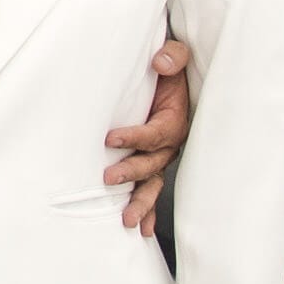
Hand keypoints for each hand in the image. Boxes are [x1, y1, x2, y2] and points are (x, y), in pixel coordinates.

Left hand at [102, 39, 190, 236]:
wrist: (171, 73)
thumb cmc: (169, 67)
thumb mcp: (176, 56)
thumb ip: (173, 56)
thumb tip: (160, 64)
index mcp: (176, 118)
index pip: (156, 132)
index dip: (135, 136)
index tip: (110, 138)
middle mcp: (171, 141)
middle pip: (153, 162)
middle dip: (132, 172)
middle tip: (108, 178)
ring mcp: (163, 154)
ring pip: (152, 181)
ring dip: (140, 201)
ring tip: (126, 220)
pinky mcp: (153, 159)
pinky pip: (151, 186)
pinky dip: (146, 208)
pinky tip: (139, 227)